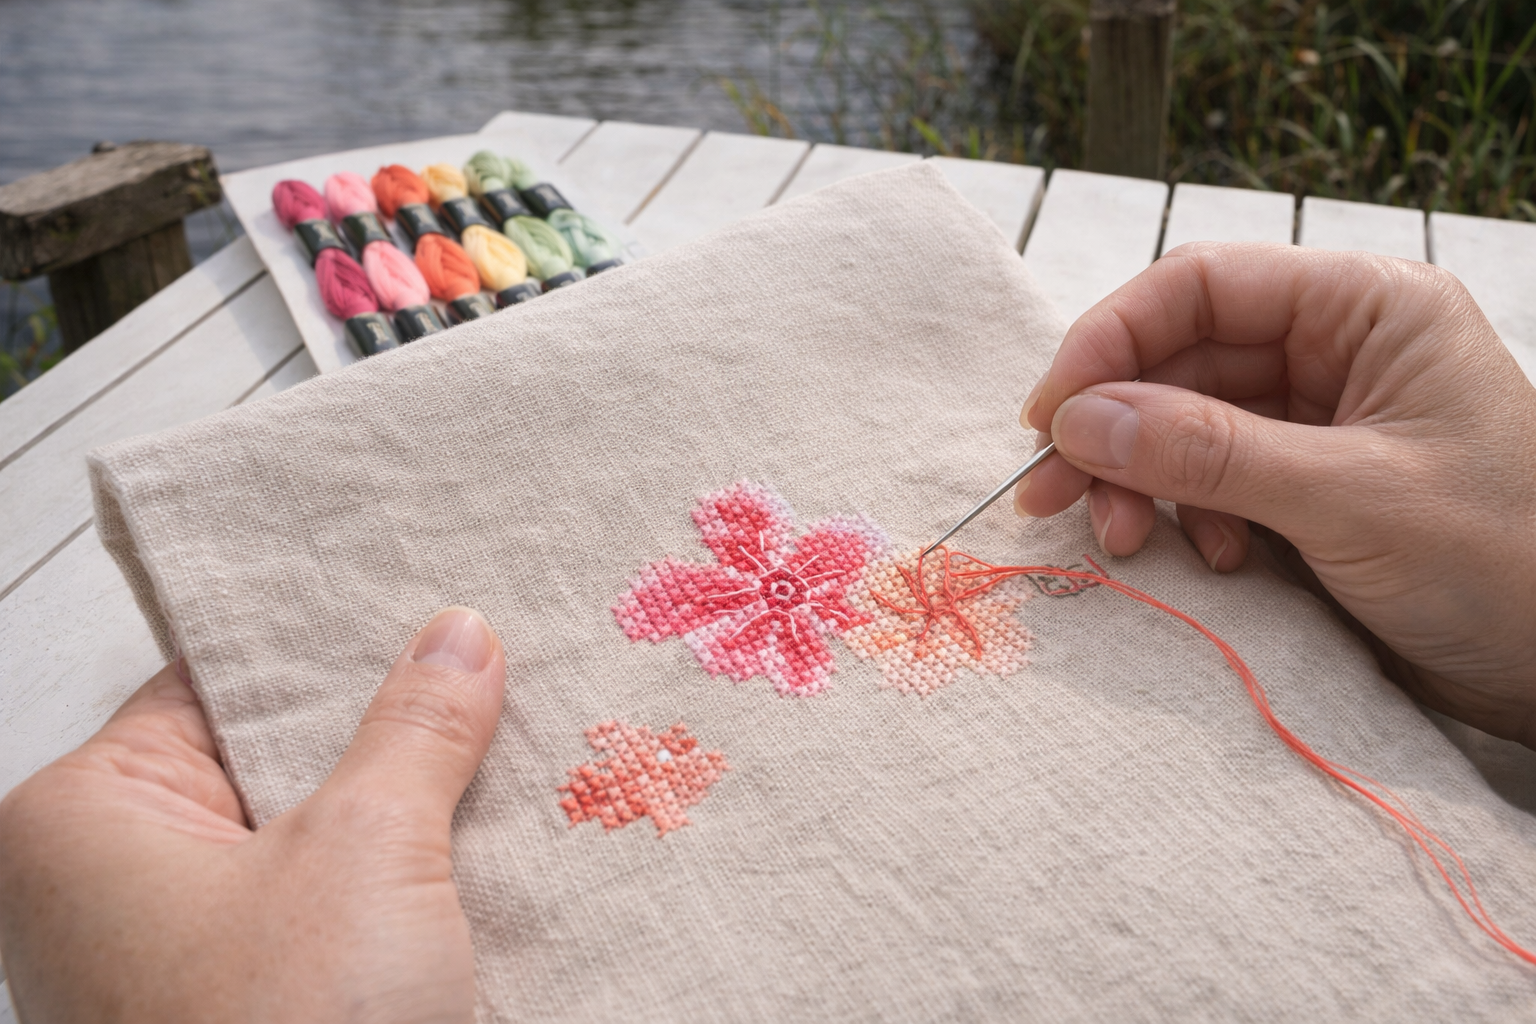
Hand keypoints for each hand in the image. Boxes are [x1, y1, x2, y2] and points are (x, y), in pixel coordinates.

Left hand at [0, 606, 505, 1022]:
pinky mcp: (237, 1009)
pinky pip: (320, 912)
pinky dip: (392, 885)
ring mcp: (172, 956)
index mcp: (82, 819)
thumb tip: (457, 636)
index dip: (328, 645)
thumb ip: (414, 728)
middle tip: (485, 673)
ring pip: (306, 839)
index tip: (425, 606)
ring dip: (400, 811)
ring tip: (500, 749)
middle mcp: (108, 884)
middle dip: (379, 730)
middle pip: (266, 759)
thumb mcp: (370, 851)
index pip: (215, 681)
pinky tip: (477, 847)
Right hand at [1015, 243, 1535, 743]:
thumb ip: (1209, 452)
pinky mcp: (1305, 486)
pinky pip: (1211, 481)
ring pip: (1183, 423)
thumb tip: (1079, 419)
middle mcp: (1337, 349)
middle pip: (1180, 358)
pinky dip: (1188, 518)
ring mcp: (1319, 419)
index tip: (1050, 413)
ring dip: (1140, 480)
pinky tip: (1209, 560)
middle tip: (1049, 493)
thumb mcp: (1350, 500)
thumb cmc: (1504, 564)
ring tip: (1121, 540)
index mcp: (1368, 308)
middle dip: (1114, 428)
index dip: (1112, 339)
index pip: (1203, 286)